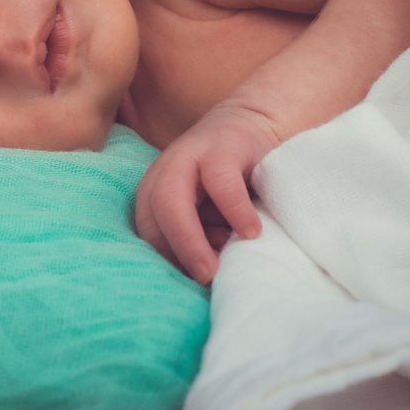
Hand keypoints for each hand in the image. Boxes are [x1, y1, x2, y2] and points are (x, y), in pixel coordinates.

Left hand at [135, 104, 282, 283]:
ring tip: (216, 268)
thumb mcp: (216, 214)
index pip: (148, 231)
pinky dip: (233, 209)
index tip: (191, 284)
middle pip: (152, 213)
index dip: (166, 259)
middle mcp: (165, 171)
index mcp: (156, 190)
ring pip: (172, 197)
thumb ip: (206, 238)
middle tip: (200, 279)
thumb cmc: (236, 181)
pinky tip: (251, 232)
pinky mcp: (222, 146)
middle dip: (173, 251)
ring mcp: (190, 155)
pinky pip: (220, 180)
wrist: (260, 124)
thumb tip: (203, 278)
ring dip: (190, 238)